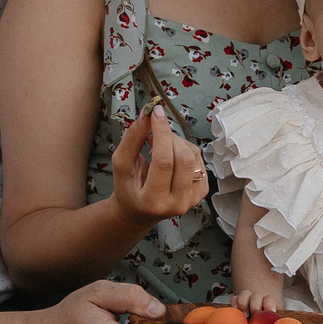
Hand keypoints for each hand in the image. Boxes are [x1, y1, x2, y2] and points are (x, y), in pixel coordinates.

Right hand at [106, 105, 208, 225]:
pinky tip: (171, 155)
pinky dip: (184, 149)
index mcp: (153, 201)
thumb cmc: (128, 187)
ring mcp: (192, 199)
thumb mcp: (121, 164)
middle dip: (169, 136)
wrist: (140, 211)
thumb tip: (147, 114)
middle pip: (183, 157)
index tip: (156, 112)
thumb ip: (132, 138)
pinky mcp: (201, 192)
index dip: (161, 132)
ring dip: (176, 141)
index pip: (163, 161)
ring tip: (159, 145)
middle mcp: (176, 204)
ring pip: (193, 156)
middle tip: (154, 130)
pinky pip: (199, 160)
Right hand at [232, 288, 285, 317]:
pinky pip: (234, 298)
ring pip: (245, 294)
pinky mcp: (238, 302)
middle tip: (255, 316)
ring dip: (243, 303)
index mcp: (270, 304)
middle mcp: (259, 299)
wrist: (260, 322)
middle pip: (256, 296)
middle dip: (255, 306)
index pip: (270, 299)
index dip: (268, 304)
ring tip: (245, 315)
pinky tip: (236, 312)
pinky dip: (234, 304)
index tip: (269, 311)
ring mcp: (248, 299)